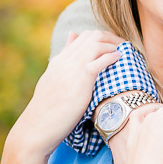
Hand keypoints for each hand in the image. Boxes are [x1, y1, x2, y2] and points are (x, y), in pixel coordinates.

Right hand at [8, 30, 121, 158]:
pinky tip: (119, 59)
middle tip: (125, 47)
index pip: (83, 36)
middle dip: (112, 38)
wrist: (37, 127)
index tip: (115, 46)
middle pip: (93, 36)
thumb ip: (64, 65)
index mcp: (59, 60)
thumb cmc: (48, 109)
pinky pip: (99, 60)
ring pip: (97, 44)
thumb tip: (71, 40)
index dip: (103, 38)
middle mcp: (65, 60)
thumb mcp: (54, 82)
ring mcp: (72, 68)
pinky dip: (111, 56)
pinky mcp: (80, 80)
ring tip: (125, 53)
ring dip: (114, 45)